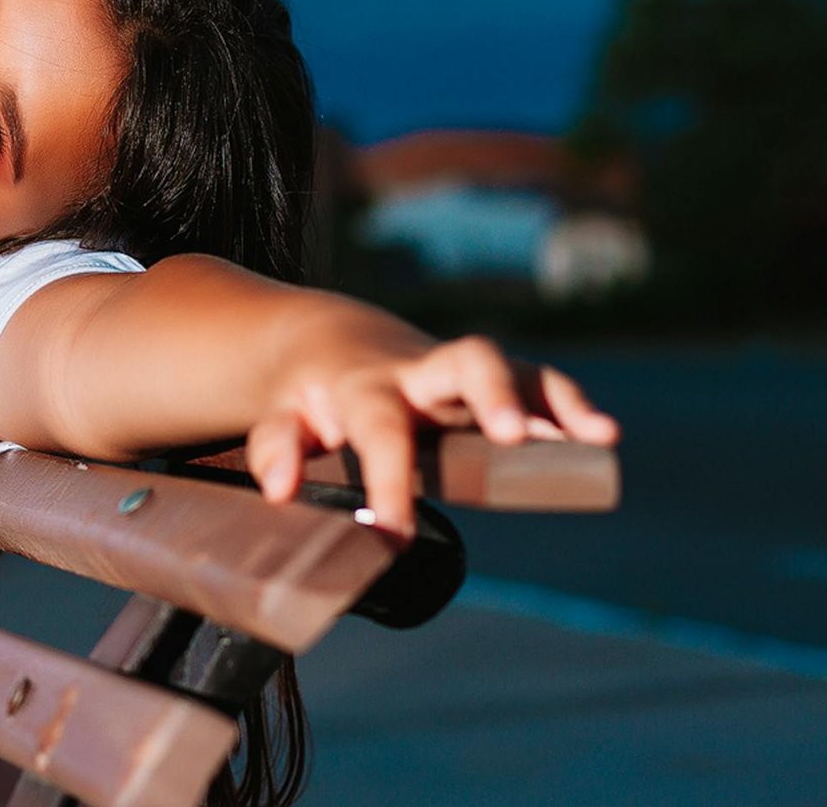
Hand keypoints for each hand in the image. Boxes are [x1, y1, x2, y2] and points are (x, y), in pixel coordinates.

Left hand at [243, 335, 619, 543]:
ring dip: (556, 399)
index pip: (381, 432)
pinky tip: (602, 437)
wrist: (332, 342)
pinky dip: (571, 406)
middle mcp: (420, 373)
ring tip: (598, 436)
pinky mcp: (491, 381)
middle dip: (493, 393)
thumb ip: (277, 449)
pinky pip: (538, 383)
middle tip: (513, 436)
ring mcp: (460, 374)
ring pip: (515, 368)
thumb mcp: (280, 418)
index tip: (394, 536)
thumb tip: (281, 492)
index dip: (389, 482)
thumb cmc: (308, 397)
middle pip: (466, 361)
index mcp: (364, 388)